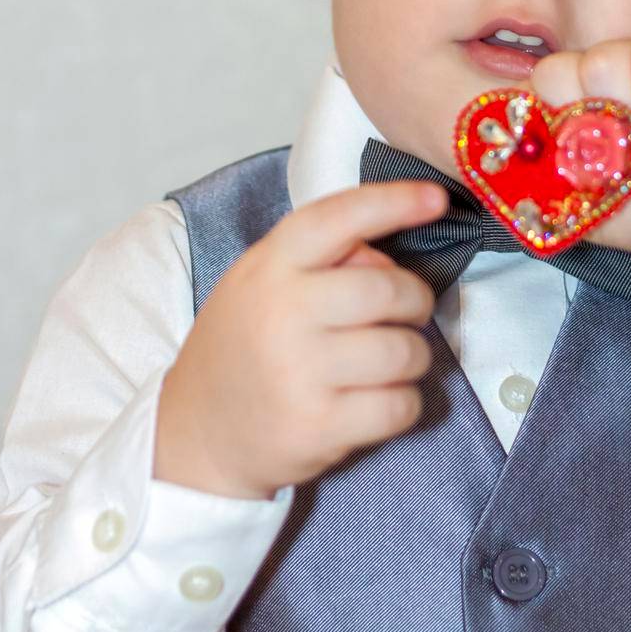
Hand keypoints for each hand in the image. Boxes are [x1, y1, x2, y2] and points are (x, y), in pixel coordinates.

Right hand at [154, 179, 449, 499]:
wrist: (195, 434)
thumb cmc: (243, 345)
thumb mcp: (262, 282)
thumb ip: (322, 258)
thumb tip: (386, 262)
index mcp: (270, 267)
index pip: (337, 218)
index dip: (392, 202)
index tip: (435, 197)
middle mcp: (282, 314)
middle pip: (387, 290)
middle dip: (416, 299)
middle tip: (409, 311)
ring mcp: (298, 373)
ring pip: (403, 351)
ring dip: (414, 355)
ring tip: (391, 360)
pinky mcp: (317, 428)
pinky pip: (399, 406)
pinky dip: (404, 402)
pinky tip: (379, 399)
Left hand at [530, 31, 630, 256]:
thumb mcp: (587, 210)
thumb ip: (544, 189)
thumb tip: (500, 171)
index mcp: (569, 110)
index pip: (527, 92)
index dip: (541, 122)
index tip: (566, 158)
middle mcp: (596, 80)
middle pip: (555, 70)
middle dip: (580, 118)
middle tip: (614, 149)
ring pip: (602, 60)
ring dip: (628, 111)